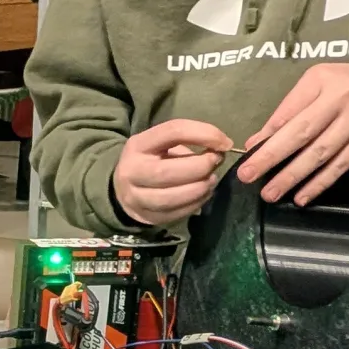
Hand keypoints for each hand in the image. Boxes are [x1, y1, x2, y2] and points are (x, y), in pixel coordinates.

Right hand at [110, 118, 237, 225]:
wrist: (123, 189)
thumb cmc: (152, 161)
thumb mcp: (163, 144)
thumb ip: (189, 143)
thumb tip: (221, 149)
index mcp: (138, 145)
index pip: (172, 132)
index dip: (204, 134)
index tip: (225, 143)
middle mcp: (132, 171)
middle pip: (168, 171)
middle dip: (200, 167)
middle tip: (216, 163)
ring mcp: (136, 197)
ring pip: (171, 197)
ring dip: (199, 189)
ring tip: (210, 181)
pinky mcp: (147, 217)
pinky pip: (175, 214)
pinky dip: (196, 203)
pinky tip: (203, 194)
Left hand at [238, 61, 348, 206]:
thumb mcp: (319, 81)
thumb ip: (290, 109)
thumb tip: (258, 141)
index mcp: (322, 80)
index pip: (290, 111)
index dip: (268, 135)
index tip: (247, 155)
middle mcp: (341, 99)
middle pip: (303, 132)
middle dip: (273, 157)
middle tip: (248, 176)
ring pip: (322, 154)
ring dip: (294, 176)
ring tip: (271, 193)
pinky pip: (341, 166)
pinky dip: (320, 183)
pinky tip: (302, 196)